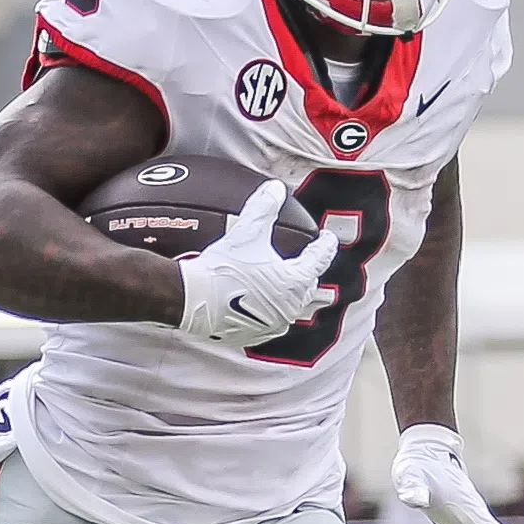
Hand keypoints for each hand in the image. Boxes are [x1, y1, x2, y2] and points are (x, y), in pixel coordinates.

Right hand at [177, 181, 341, 347]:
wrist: (195, 300)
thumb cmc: (223, 268)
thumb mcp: (248, 231)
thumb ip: (265, 206)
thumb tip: (275, 188)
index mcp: (295, 281)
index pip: (320, 259)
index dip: (325, 245)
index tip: (328, 239)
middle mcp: (290, 306)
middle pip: (308, 287)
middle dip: (310, 273)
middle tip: (307, 261)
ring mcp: (273, 324)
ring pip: (291, 307)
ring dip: (290, 294)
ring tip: (285, 283)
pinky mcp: (255, 335)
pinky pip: (271, 322)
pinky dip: (270, 310)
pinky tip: (261, 303)